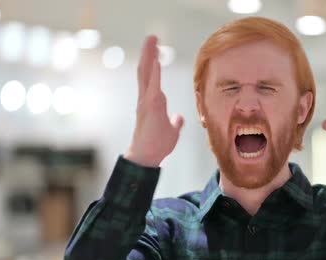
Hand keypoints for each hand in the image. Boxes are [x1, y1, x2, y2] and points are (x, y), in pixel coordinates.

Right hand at [124, 36, 183, 166]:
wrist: (148, 157)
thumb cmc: (157, 145)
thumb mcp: (172, 130)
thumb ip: (175, 122)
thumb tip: (178, 117)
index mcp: (151, 102)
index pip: (151, 77)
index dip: (153, 62)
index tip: (156, 49)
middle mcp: (146, 99)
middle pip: (146, 70)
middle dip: (149, 53)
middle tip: (152, 37)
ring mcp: (146, 102)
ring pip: (146, 74)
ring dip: (149, 56)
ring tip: (152, 40)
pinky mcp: (150, 107)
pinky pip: (152, 86)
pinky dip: (154, 72)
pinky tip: (155, 60)